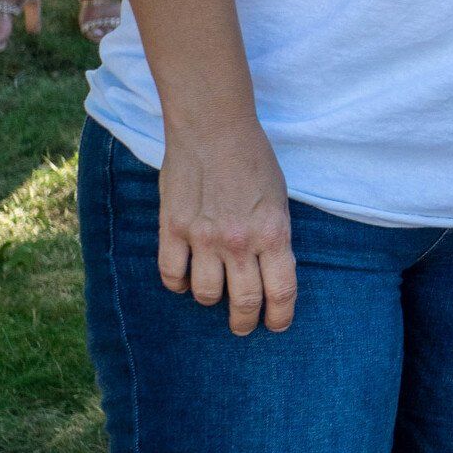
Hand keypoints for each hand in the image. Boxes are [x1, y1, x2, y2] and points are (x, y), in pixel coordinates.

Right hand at [157, 122, 297, 334]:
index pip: (281, 292)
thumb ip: (273, 236)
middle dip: (244, 321)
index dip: (279, 317)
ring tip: (213, 292)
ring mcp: (203, 237)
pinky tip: (185, 277)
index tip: (275, 325)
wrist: (212, 128)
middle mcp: (239, 241)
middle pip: (244, 302)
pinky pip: (172, 274)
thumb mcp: (278, 199)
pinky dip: (179, 283)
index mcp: (273, 233)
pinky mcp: (173, 229)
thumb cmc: (252, 159)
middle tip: (242, 324)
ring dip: (210, 299)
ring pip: (205, 294)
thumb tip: (269, 270)